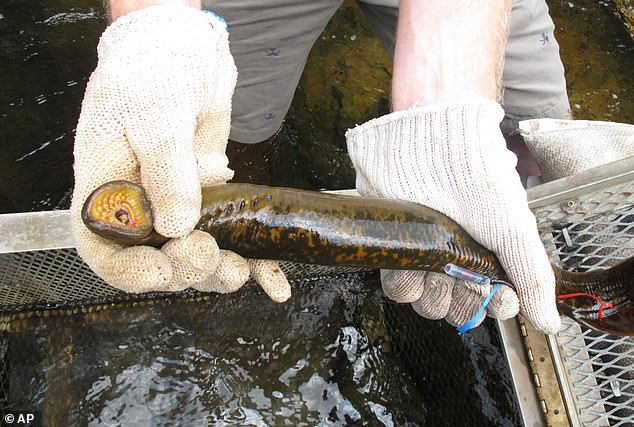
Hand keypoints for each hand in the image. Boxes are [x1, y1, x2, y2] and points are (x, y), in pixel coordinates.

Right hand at [70, 5, 289, 300]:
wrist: (186, 55)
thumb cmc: (153, 73)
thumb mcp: (155, 114)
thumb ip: (166, 168)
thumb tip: (178, 224)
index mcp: (107, 189)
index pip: (104, 247)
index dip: (128, 270)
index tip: (160, 272)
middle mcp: (140, 207)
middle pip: (157, 259)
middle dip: (185, 267)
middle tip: (209, 254)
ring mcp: (179, 207)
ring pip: (196, 257)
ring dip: (219, 272)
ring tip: (241, 269)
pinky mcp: (215, 204)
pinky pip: (232, 240)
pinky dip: (256, 262)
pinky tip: (275, 282)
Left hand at [346, 100, 560, 333]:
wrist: (430, 143)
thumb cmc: (477, 179)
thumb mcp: (513, 228)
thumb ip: (532, 276)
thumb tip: (549, 324)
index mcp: (486, 255)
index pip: (491, 303)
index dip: (496, 307)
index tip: (502, 299)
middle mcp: (455, 259)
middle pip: (456, 308)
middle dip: (463, 302)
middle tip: (465, 277)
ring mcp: (423, 255)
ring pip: (426, 303)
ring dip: (433, 295)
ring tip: (437, 267)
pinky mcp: (395, 247)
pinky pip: (397, 287)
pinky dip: (405, 283)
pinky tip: (414, 263)